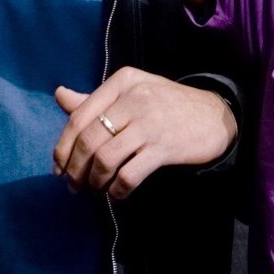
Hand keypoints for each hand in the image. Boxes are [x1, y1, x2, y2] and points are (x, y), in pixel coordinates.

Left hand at [53, 68, 236, 199]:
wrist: (214, 116)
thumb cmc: (165, 104)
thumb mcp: (131, 92)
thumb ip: (95, 99)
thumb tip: (59, 95)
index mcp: (122, 81)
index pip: (79, 115)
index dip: (63, 146)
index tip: (59, 167)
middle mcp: (134, 98)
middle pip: (88, 139)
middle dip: (75, 168)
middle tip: (73, 186)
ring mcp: (150, 122)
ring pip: (105, 159)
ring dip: (93, 181)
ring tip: (94, 189)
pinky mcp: (164, 147)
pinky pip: (129, 175)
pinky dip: (117, 190)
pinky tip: (117, 192)